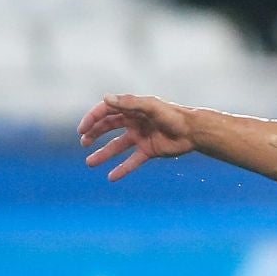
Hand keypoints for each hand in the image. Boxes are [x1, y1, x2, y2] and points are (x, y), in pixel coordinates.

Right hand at [79, 94, 195, 180]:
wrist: (193, 131)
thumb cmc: (173, 115)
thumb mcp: (151, 106)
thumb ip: (129, 103)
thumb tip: (105, 98)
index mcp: (132, 108)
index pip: (106, 111)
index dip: (93, 119)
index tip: (82, 130)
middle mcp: (134, 122)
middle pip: (108, 127)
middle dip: (94, 134)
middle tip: (84, 143)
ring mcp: (141, 136)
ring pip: (117, 146)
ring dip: (103, 154)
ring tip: (90, 163)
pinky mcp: (149, 150)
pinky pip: (132, 161)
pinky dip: (122, 169)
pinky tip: (111, 177)